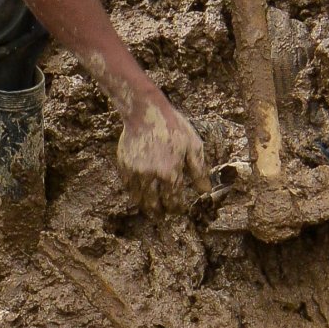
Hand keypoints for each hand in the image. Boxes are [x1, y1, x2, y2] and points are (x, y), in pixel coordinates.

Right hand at [109, 80, 209, 208]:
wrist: (145, 111)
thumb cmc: (173, 127)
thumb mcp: (193, 146)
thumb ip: (199, 171)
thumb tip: (205, 191)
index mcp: (170, 173)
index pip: (173, 201)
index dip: (176, 209)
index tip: (178, 209)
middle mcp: (151, 176)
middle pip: (154, 205)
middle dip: (160, 213)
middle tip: (163, 216)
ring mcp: (135, 172)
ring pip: (139, 199)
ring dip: (146, 207)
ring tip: (151, 210)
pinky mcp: (124, 166)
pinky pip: (128, 187)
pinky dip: (134, 193)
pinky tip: (140, 194)